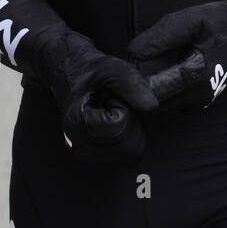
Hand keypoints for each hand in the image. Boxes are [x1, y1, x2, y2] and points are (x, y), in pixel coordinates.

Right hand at [38, 32, 159, 164]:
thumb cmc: (90, 74)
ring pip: (133, 152)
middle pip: (129, 145)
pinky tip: (117, 122)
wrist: (74, 78)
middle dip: (130, 119)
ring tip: (114, 111)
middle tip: (113, 103)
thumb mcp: (109, 68)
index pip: (119, 126)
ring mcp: (92, 156)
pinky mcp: (104, 159)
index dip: (122, 105)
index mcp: (75, 124)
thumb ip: (130, 83)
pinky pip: (133, 154)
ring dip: (131, 128)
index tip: (107, 95)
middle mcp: (80, 147)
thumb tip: (151, 107)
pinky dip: (131, 136)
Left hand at [126, 0, 226, 113]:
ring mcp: (199, 101)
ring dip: (147, 89)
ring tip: (139, 66)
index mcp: (196, 76)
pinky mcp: (199, 101)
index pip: (151, 90)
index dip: (131, 80)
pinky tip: (155, 70)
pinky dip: (159, 89)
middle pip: (152, 100)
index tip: (120, 67)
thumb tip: (132, 53)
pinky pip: (170, 100)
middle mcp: (198, 96)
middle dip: (137, 86)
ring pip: (160, 103)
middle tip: (125, 66)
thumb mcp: (191, 19)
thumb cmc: (223, 22)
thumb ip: (161, 36)